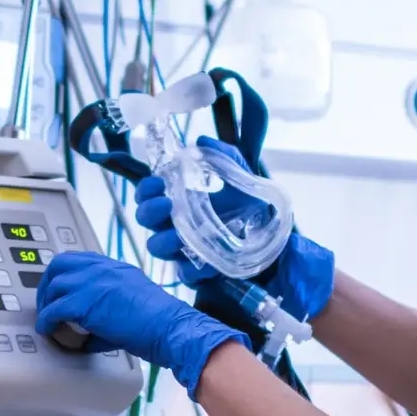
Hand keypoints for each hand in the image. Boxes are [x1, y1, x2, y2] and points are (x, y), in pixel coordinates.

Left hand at [35, 252, 248, 395]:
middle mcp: (102, 269)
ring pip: (54, 284)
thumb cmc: (160, 320)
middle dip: (49, 282)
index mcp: (115, 266)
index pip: (82, 259)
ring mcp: (92, 282)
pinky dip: (47, 321)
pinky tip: (48, 330)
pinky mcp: (84, 303)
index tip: (61, 287)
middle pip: (61, 263)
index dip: (67, 273)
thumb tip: (92, 327)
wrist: (169, 326)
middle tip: (48, 301)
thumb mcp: (134, 299)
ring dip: (46, 302)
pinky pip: (53, 310)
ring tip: (48, 319)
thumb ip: (111, 304)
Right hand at [134, 138, 335, 321]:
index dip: (145, 188)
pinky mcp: (198, 271)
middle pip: (145, 219)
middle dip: (150, 211)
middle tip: (167, 204)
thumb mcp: (239, 174)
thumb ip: (223, 155)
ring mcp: (183, 248)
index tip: (158, 181)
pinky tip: (205, 262)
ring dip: (165, 240)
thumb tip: (201, 141)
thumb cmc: (248, 203)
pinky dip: (191, 269)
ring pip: (157, 247)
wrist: (272, 234)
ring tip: (180, 235)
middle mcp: (174, 223)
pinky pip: (185, 274)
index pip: (147, 194)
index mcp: (177, 199)